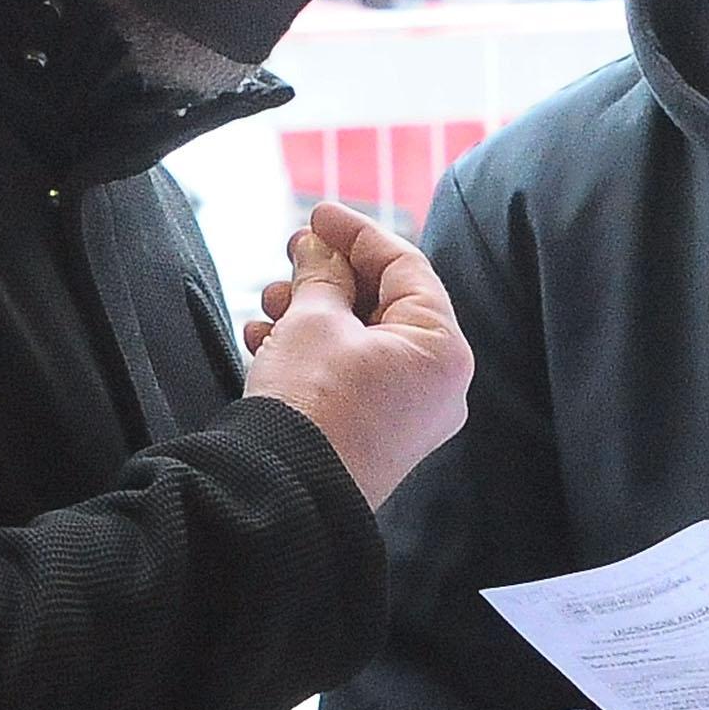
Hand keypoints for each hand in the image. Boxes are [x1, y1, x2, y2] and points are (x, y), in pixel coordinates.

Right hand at [243, 200, 471, 510]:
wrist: (282, 494)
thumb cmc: (309, 406)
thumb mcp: (312, 320)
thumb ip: (322, 274)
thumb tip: (320, 250)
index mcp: (442, 349)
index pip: (406, 267)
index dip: (357, 233)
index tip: (317, 215)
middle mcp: (438, 385)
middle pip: (385, 303)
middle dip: (330, 276)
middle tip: (290, 254)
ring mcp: (410, 415)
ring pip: (362, 340)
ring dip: (313, 312)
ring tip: (268, 303)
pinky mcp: (377, 435)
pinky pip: (352, 376)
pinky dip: (314, 351)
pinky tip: (266, 341)